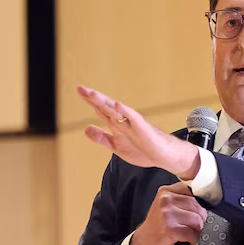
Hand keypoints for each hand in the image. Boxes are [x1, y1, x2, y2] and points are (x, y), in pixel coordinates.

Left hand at [77, 85, 200, 178]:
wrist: (164, 156)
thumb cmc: (144, 149)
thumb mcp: (117, 146)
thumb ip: (102, 138)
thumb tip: (86, 129)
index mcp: (117, 125)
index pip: (101, 109)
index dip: (90, 101)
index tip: (79, 90)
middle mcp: (123, 121)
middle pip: (105, 107)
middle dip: (93, 98)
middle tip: (80, 88)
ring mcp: (133, 123)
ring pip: (116, 110)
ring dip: (104, 102)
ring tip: (92, 94)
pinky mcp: (143, 128)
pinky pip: (133, 118)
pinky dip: (125, 111)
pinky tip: (117, 105)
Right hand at [128, 182, 205, 244]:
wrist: (143, 243)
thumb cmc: (157, 226)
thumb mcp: (167, 206)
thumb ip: (183, 199)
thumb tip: (205, 200)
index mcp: (166, 191)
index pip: (195, 192)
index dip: (199, 205)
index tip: (195, 212)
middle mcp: (166, 200)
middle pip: (199, 207)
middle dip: (199, 220)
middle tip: (190, 226)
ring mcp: (167, 214)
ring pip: (198, 220)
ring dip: (196, 230)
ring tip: (187, 233)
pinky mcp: (170, 229)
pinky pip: (193, 234)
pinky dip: (193, 240)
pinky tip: (185, 240)